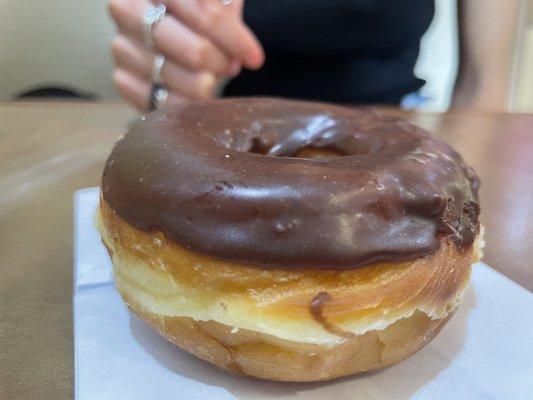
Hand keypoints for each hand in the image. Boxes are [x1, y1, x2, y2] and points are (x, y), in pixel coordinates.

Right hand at [108, 0, 263, 111]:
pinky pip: (162, 103)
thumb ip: (227, 15)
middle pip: (195, 52)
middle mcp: (127, 10)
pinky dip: (187, 104)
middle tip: (230, 66)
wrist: (169, 23)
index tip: (255, 58)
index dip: (233, 39)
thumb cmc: (197, 9)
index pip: (203, 13)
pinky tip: (198, 95)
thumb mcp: (216, 1)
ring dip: (206, 84)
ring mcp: (121, 46)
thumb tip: (248, 56)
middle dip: (220, 63)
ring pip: (181, 80)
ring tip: (213, 75)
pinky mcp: (121, 78)